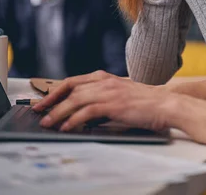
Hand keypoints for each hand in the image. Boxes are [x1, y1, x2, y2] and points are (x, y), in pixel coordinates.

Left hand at [32, 71, 175, 131]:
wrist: (166, 103)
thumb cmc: (145, 102)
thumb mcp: (120, 95)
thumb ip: (102, 98)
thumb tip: (82, 113)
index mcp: (105, 77)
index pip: (73, 81)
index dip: (56, 90)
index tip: (44, 100)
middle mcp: (104, 81)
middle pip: (70, 88)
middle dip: (51, 100)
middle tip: (39, 111)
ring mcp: (109, 92)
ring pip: (75, 100)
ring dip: (58, 112)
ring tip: (48, 122)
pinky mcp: (113, 104)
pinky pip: (87, 111)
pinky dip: (74, 120)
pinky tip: (67, 127)